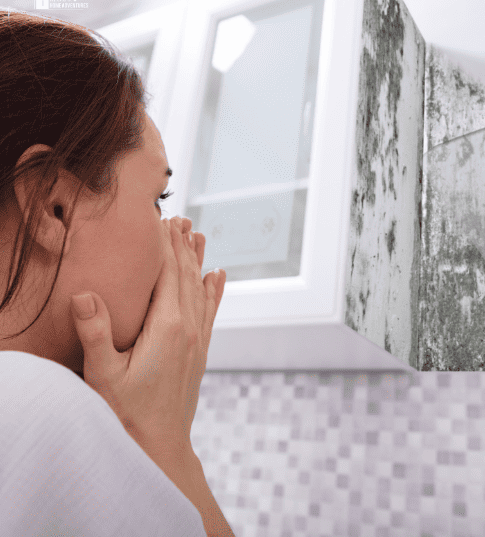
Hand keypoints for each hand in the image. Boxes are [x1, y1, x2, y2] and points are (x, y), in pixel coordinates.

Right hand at [70, 217, 225, 457]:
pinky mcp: (200, 351)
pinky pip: (210, 311)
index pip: (168, 275)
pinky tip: (218, 276)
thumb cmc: (127, 414)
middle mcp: (188, 328)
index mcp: (167, 327)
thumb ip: (96, 333)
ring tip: (199, 235)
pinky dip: (214, 290)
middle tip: (181, 219)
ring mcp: (197, 339)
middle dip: (182, 246)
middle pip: (187, 276)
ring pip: (200, 289)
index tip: (164, 221)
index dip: (165, 246)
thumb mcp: (104, 375)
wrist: (160, 446)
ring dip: (198, 261)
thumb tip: (85, 293)